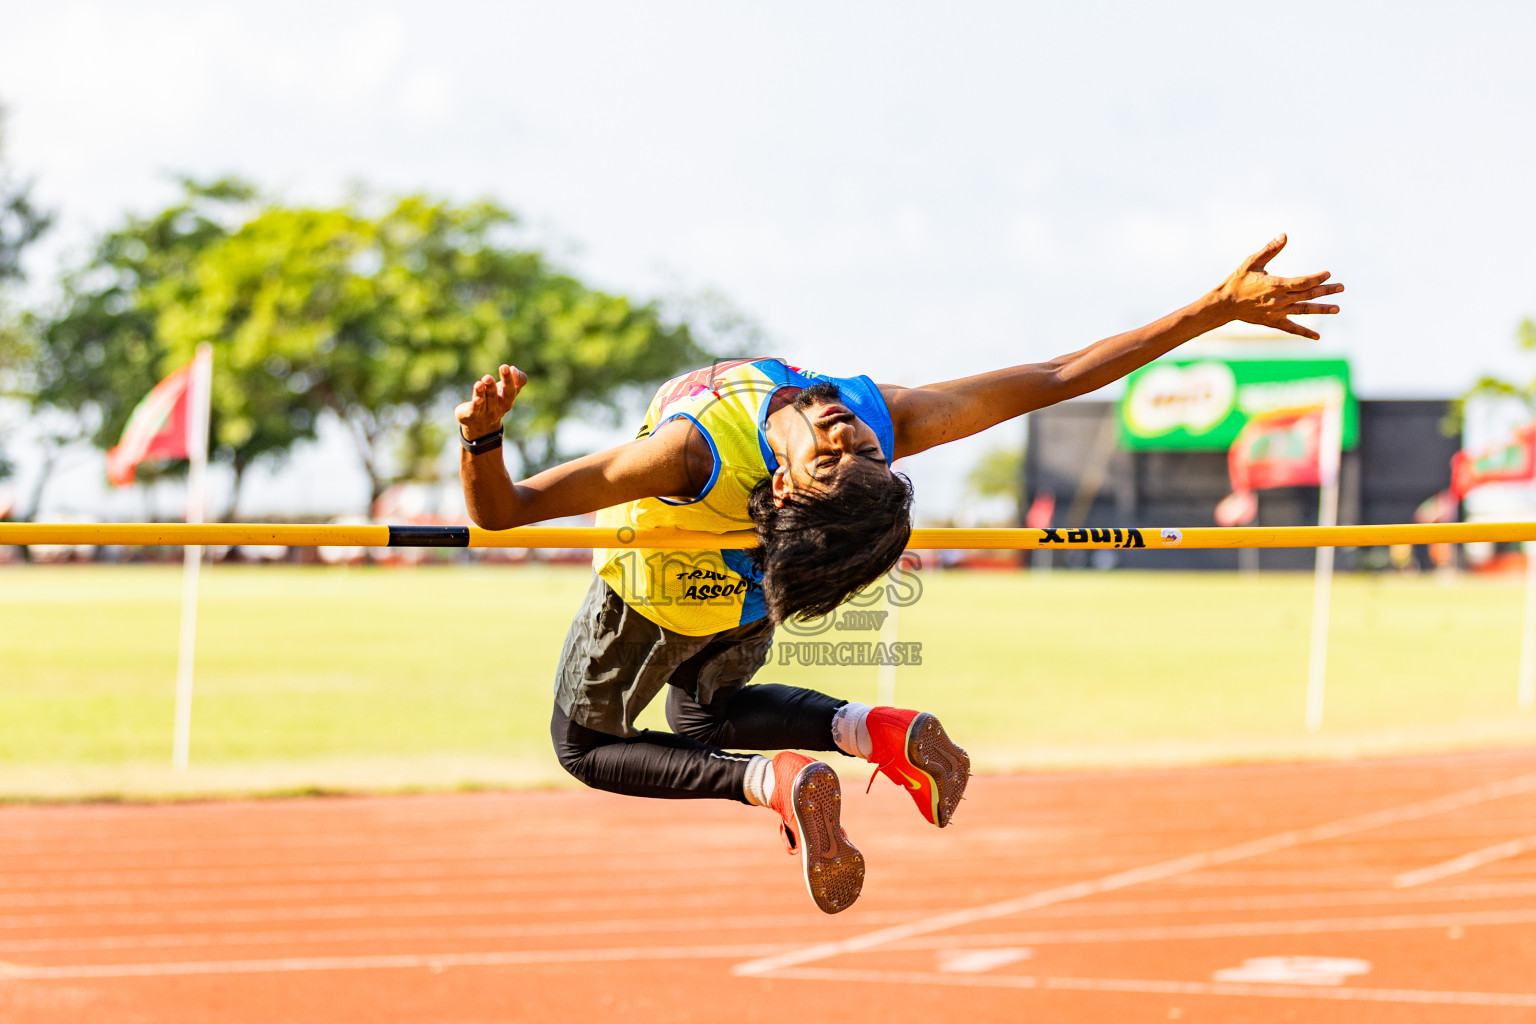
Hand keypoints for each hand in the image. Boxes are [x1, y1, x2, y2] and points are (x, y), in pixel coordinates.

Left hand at [455, 364, 526, 439]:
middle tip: (504, 367)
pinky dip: (476, 405)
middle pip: (505, 395)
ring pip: (488, 399)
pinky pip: (475, 410)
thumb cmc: (494, 403)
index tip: (510, 367)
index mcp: (508, 400)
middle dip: (506, 381)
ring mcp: (486, 413)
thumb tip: (513, 368)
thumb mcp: (503, 392)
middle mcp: (499, 407)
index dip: (514, 378)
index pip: (514, 389)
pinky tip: (477, 399)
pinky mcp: (471, 416)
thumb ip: (513, 381)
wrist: (479, 426)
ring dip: (488, 389)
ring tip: (486, 378)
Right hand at [1215, 234, 1343, 339]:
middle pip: (1308, 295)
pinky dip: (1305, 332)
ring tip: (1337, 308)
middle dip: (1326, 291)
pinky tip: (1317, 336)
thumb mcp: (1252, 262)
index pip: (1302, 282)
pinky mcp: (1273, 321)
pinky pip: (1292, 328)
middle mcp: (1279, 300)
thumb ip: (1270, 249)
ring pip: (1304, 310)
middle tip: (1342, 287)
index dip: (1317, 278)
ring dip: (1321, 309)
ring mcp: (1277, 312)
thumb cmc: (1238, 280)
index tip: (1328, 274)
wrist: (1225, 304)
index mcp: (1275, 285)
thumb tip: (1284, 235)